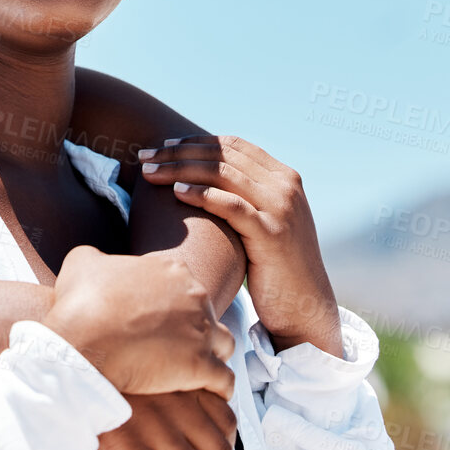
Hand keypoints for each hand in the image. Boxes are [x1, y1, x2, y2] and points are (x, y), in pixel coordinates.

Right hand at [43, 246, 234, 398]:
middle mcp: (195, 295)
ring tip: (196, 371)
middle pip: (207, 313)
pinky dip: (219, 388)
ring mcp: (202, 330)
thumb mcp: (82, 262)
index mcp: (172, 269)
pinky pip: (225, 380)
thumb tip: (99, 263)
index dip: (172, 304)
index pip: (184, 285)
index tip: (159, 320)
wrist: (83, 342)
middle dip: (194, 329)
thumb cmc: (81, 303)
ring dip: (214, 356)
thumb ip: (98, 258)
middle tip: (174, 346)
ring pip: (225, 343)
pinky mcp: (202, 366)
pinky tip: (207, 394)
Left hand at [139, 136, 342, 355]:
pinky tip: (177, 192)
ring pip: (223, 174)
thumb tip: (202, 179)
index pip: (232, 145)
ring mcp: (281, 208)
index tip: (162, 148)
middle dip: (179, 153)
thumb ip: (245, 196)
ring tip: (151, 174)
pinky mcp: (272, 233)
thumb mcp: (264, 221)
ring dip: (181, 169)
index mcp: (283, 177)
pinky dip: (202, 194)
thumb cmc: (273, 266)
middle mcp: (285, 186)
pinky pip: (232, 205)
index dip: (195, 143)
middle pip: (223, 156)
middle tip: (145, 158)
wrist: (304, 306)